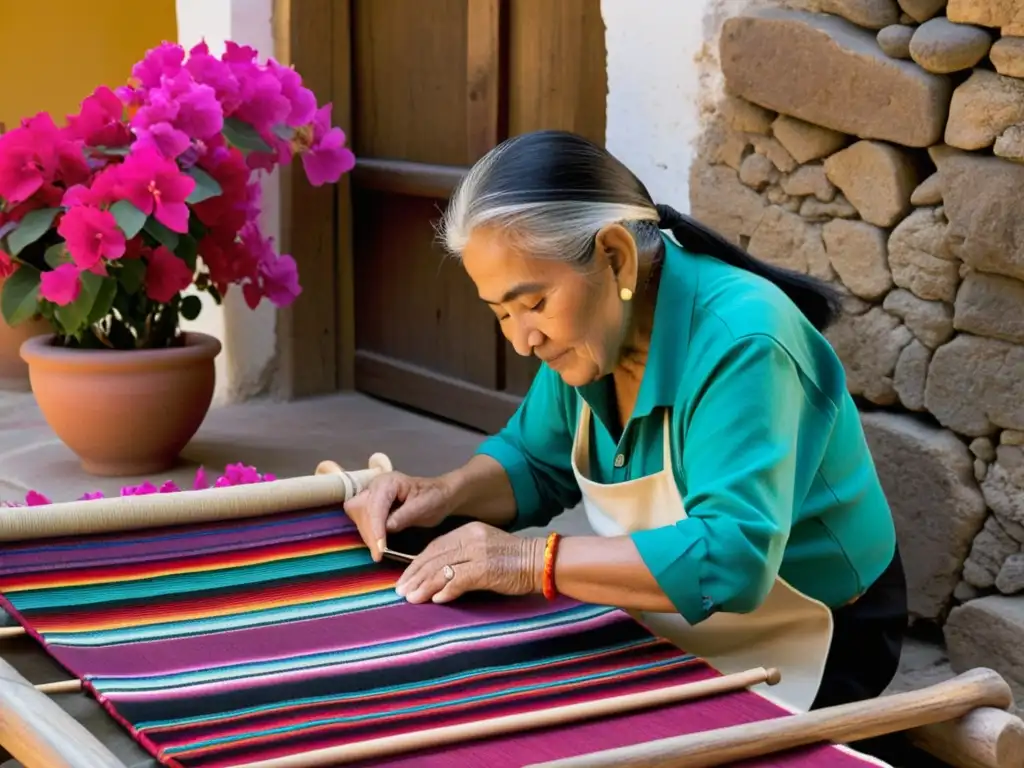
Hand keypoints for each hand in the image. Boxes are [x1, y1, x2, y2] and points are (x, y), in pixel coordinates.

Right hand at [343, 472, 452, 561]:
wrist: (439, 495)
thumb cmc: (435, 498)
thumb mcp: (424, 507)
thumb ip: (405, 516)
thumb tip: (386, 528)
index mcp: (389, 482)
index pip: (376, 505)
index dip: (376, 528)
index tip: (379, 548)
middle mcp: (375, 485)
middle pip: (361, 509)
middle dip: (369, 533)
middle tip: (379, 555)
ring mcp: (371, 494)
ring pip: (357, 515)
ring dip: (367, 534)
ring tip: (379, 551)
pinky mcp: (370, 505)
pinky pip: (360, 519)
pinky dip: (367, 533)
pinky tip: (377, 544)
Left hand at [395, 521, 544, 603]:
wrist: (542, 562)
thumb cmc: (514, 560)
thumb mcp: (485, 550)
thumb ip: (462, 558)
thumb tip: (438, 578)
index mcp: (468, 531)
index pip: (434, 546)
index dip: (417, 563)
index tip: (405, 578)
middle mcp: (471, 538)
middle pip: (434, 556)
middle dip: (415, 575)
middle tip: (400, 590)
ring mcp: (478, 552)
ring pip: (442, 568)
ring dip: (424, 585)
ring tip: (411, 598)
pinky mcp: (486, 568)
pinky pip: (458, 580)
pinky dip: (446, 590)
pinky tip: (436, 600)